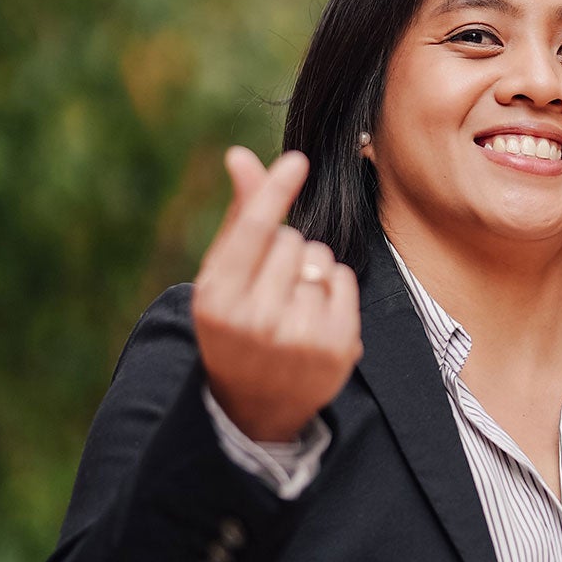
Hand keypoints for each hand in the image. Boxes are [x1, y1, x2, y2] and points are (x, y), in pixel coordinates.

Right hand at [192, 147, 362, 441]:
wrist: (254, 406)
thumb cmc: (235, 326)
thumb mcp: (222, 278)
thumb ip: (238, 218)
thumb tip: (240, 155)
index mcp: (218, 300)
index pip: (254, 232)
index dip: (276, 192)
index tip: (297, 160)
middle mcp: (257, 320)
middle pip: (292, 240)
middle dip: (285, 250)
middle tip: (270, 286)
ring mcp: (299, 338)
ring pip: (320, 258)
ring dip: (310, 268)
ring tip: (291, 302)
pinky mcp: (336, 348)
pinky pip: (343, 279)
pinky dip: (333, 286)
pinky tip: (314, 312)